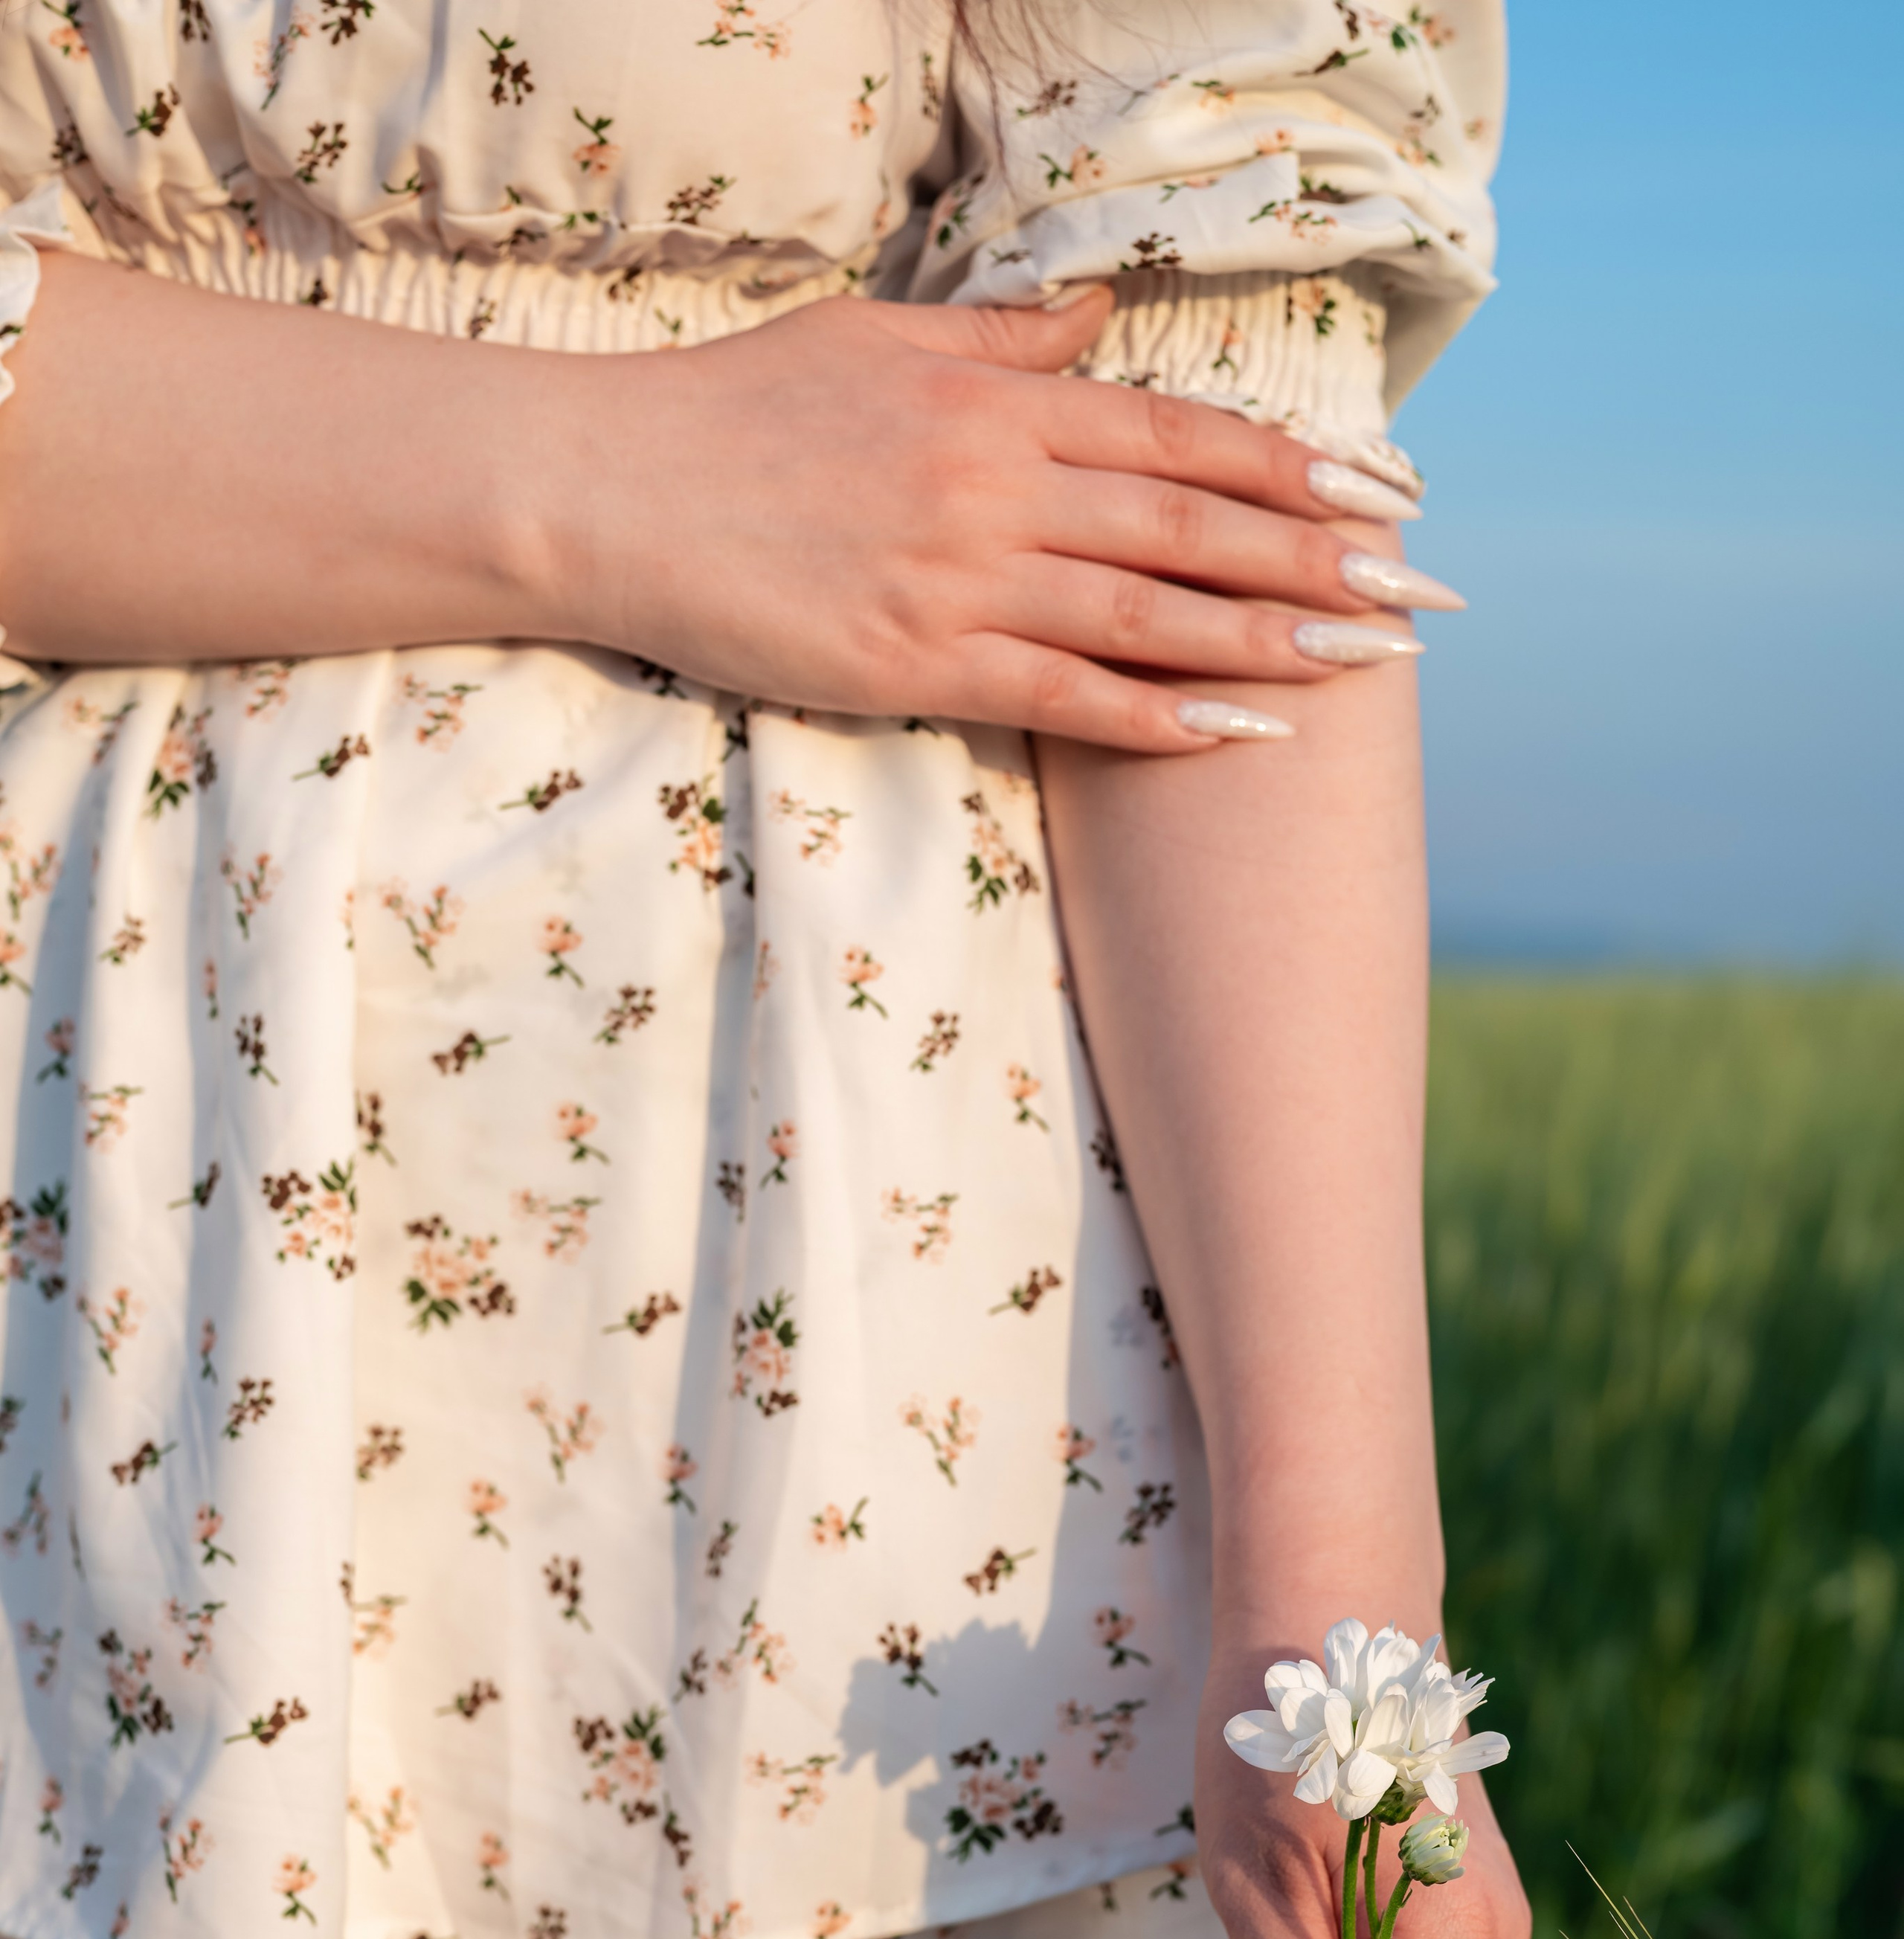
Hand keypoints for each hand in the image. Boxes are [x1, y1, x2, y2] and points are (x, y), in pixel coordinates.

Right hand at [558, 289, 1453, 752]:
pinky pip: (1061, 695)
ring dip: (1266, 641)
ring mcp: (960, 577)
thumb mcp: (876, 338)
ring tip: (1365, 664)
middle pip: (1190, 525)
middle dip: (1317, 561)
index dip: (1289, 469)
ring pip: (1146, 613)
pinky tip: (1237, 735)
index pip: (1178, 434)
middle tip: (1418, 597)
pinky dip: (1154, 717)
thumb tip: (1095, 321)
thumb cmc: (738, 412)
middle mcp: (998, 484)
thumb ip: (1000, 340)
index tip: (1380, 494)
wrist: (613, 487)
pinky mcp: (915, 661)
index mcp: (996, 401)